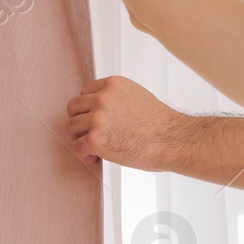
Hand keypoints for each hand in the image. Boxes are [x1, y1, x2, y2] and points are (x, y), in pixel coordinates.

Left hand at [66, 76, 181, 169]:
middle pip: (73, 107)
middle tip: (88, 133)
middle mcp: (103, 98)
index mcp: (113, 85)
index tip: (91, 118)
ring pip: (71, 127)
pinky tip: (94, 157)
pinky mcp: (95, 139)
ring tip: (92, 147)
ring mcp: (97, 118)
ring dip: (79, 138)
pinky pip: (76, 147)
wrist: (172, 140)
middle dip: (79, 121)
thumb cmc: (161, 124)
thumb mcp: (137, 96)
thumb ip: (117, 98)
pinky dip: (83, 154)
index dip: (87, 108)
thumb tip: (102, 112)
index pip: (85, 92)